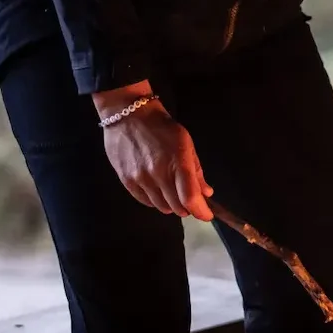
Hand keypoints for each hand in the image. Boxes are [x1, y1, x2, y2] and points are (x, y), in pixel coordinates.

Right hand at [93, 82, 214, 220]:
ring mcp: (140, 178)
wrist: (129, 115)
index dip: (201, 211)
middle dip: (188, 208)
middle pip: (177, 206)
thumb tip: (206, 193)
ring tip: (175, 196)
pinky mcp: (126, 180)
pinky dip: (156, 202)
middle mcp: (158, 174)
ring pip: (161, 206)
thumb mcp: (186, 144)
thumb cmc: (163, 128)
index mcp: (178, 163)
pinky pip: (144, 201)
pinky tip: (159, 194)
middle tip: (191, 202)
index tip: (207, 216)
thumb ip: (196, 171)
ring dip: (172, 206)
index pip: (190, 198)